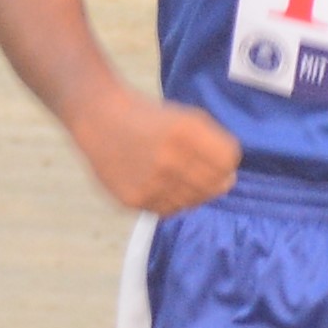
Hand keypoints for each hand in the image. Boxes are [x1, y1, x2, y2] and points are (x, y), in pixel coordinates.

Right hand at [79, 85, 241, 216]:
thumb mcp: (185, 116)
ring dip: (192, 192)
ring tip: (176, 176)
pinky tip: (159, 184)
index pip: (228, 160)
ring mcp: (151, 183)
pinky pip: (168, 211)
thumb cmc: (148, 116)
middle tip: (196, 170)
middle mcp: (169, 160)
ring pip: (192, 202)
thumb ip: (213, 142)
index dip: (227, 160)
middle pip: (214, 185)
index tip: (217, 156)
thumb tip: (229, 178)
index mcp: (185, 131)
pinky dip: (170, 201)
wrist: (99, 119)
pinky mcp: (134, 199)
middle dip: (214, 179)